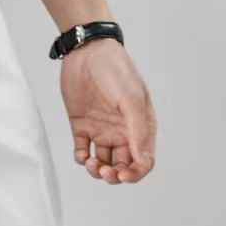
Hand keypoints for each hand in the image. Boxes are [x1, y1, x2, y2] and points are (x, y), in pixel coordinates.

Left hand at [59, 37, 156, 183]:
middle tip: (105, 171)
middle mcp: (122, 130)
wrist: (87, 49)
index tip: (123, 175)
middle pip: (123, 166)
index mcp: (140, 125)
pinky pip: (82, 150)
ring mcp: (101, 128)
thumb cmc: (115, 68)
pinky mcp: (82, 124)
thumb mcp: (131, 97)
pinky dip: (82, 159)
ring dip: (98, 171)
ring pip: (103, 162)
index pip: (143, 160)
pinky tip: (82, 155)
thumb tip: (142, 160)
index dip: (135, 174)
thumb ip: (137, 130)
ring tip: (91, 164)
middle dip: (115, 176)